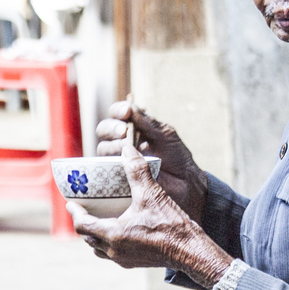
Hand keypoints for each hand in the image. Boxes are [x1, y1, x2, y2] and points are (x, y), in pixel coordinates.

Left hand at [70, 145, 232, 288]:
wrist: (191, 250)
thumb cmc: (171, 225)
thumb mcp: (152, 194)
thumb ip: (137, 171)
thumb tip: (127, 149)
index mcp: (113, 233)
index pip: (82, 225)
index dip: (75, 212)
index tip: (72, 203)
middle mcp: (114, 250)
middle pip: (88, 238)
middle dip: (84, 223)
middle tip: (85, 209)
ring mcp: (124, 259)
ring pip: (99, 249)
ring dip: (96, 235)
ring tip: (100, 221)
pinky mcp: (135, 263)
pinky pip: (113, 254)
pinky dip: (110, 243)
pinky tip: (120, 232)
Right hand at [95, 100, 206, 221]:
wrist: (185, 182)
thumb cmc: (177, 156)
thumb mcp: (165, 134)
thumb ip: (148, 122)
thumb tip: (130, 107)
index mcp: (134, 127)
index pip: (117, 114)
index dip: (118, 110)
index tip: (126, 112)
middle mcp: (123, 141)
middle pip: (104, 130)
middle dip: (112, 127)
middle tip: (124, 131)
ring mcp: (119, 159)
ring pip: (103, 148)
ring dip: (113, 145)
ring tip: (126, 146)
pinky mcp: (118, 177)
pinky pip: (106, 169)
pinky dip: (113, 162)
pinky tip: (125, 161)